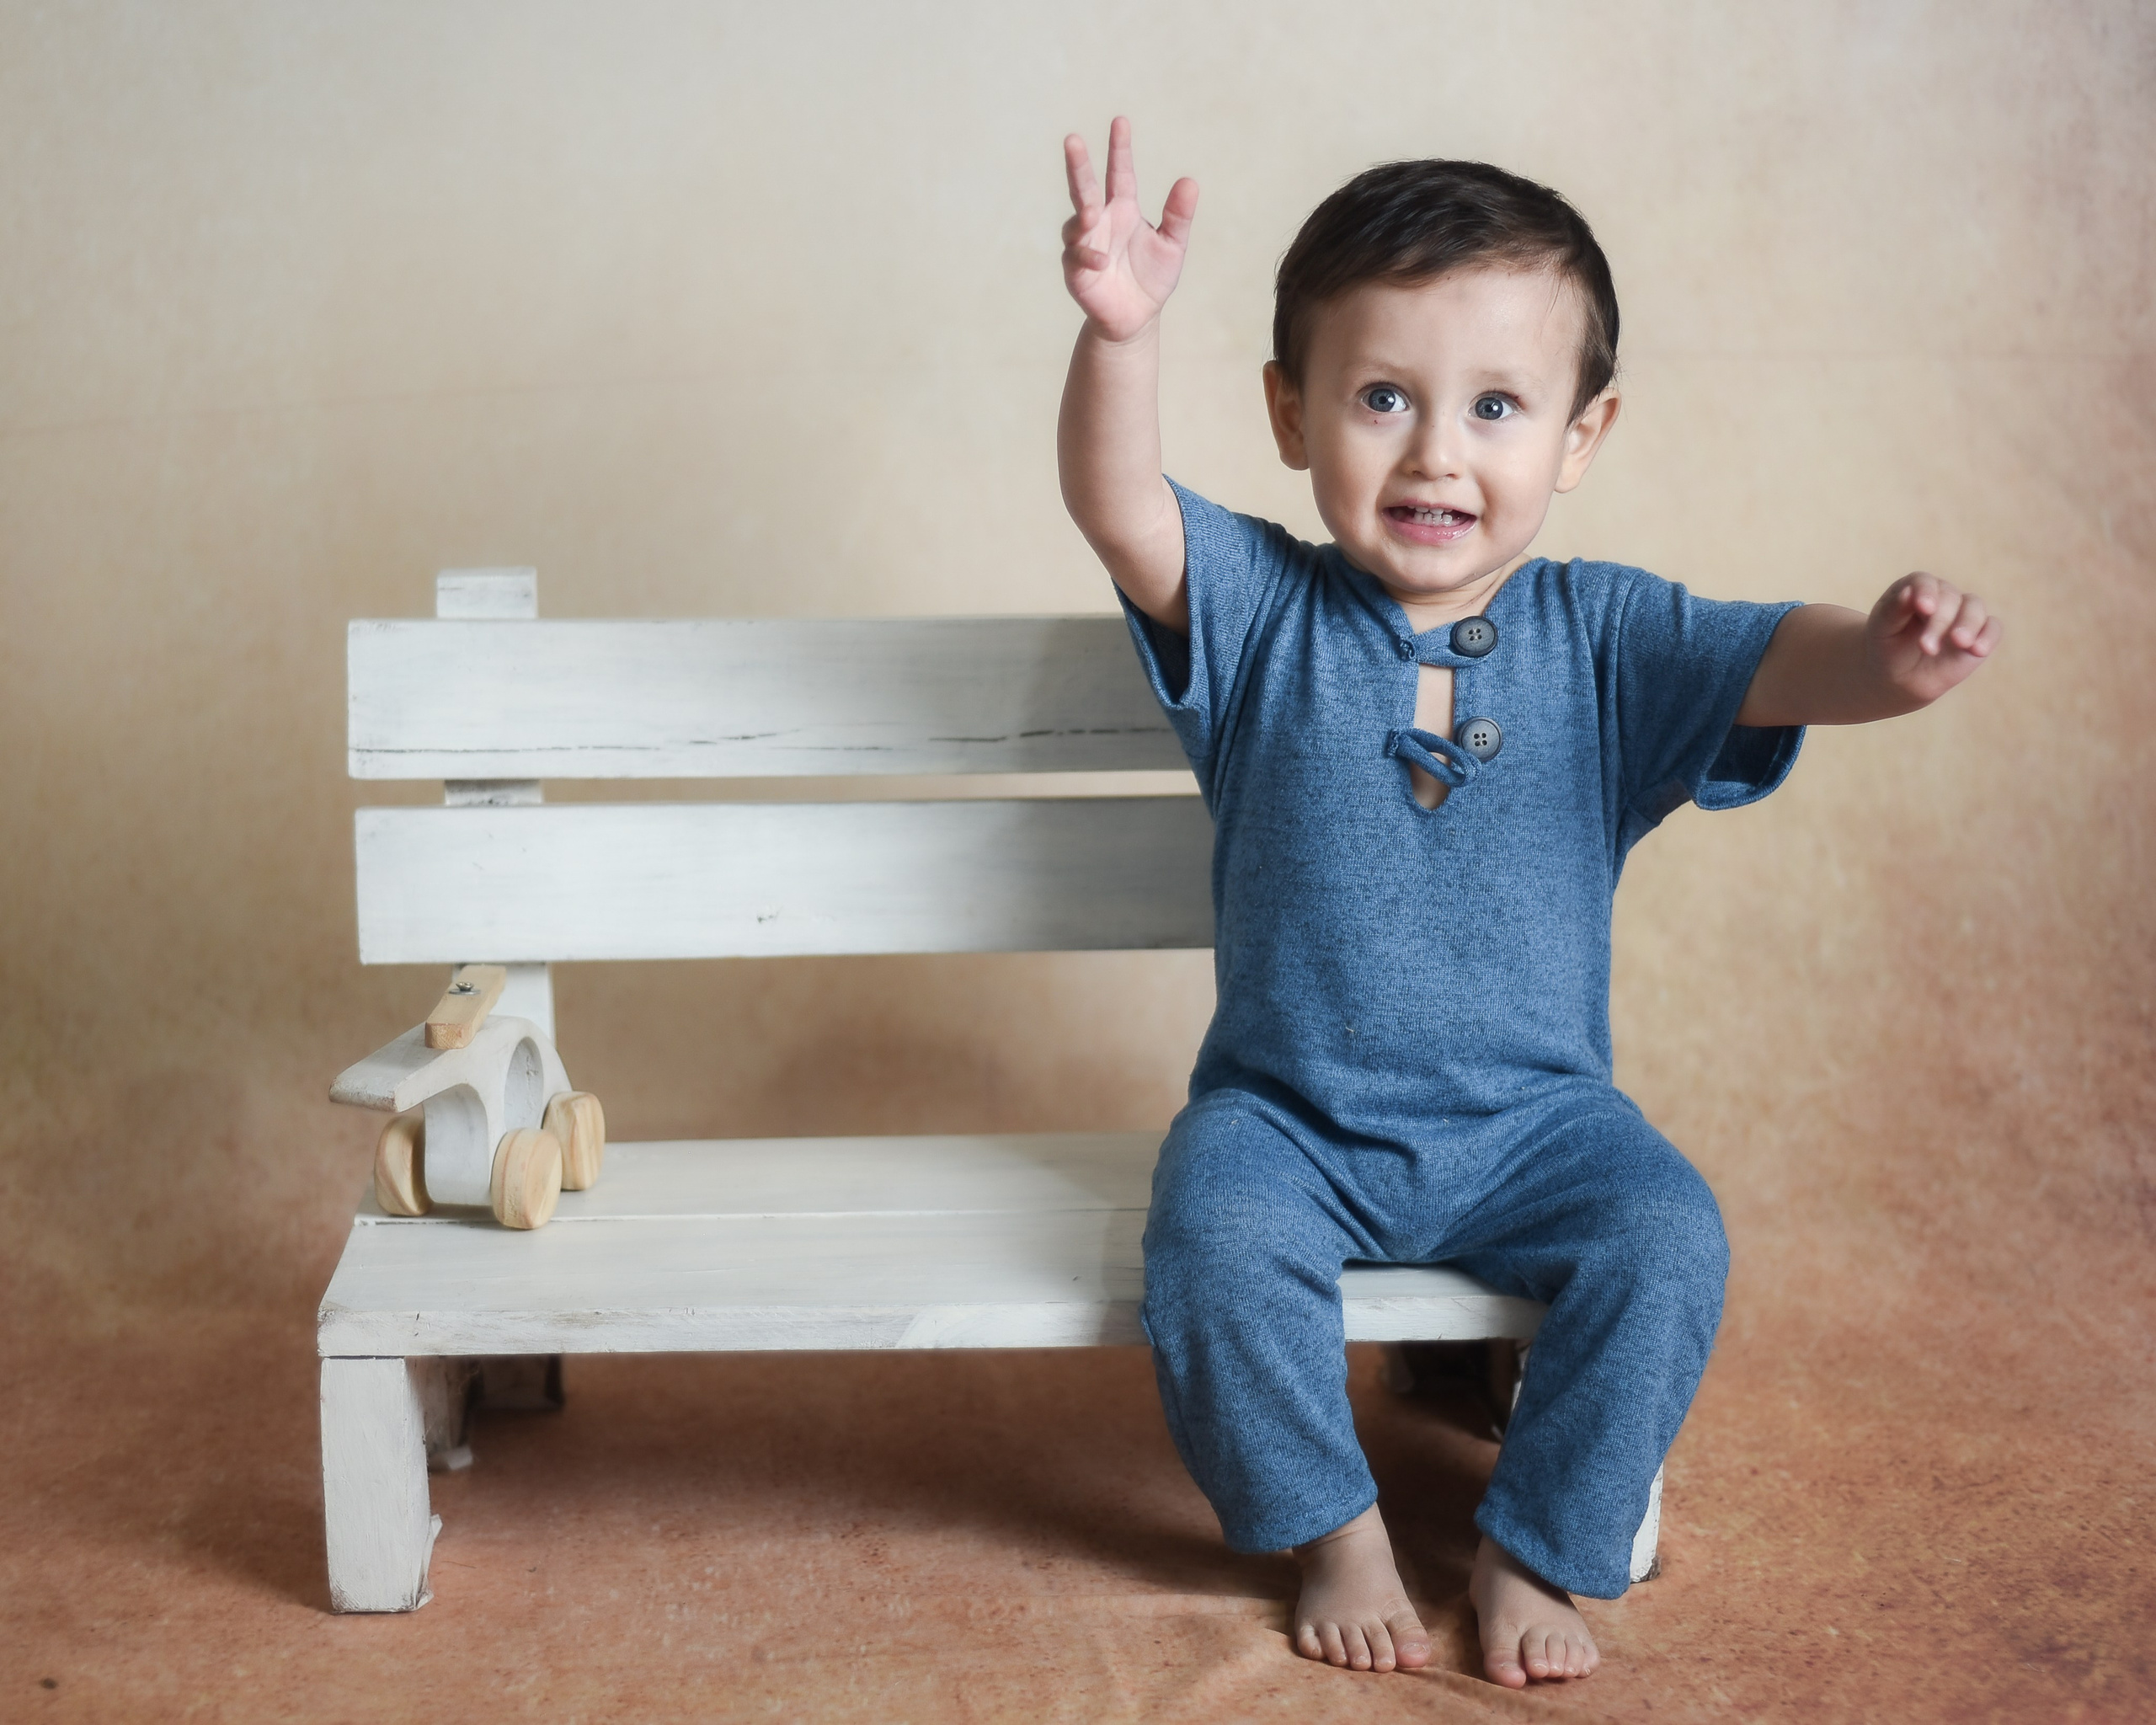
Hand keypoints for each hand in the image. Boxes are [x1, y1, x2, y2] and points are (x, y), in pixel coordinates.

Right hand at [1062, 117, 1198, 342]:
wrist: (1137, 317)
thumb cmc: (1152, 277)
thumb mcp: (1173, 245)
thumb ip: (1178, 215)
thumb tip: (1190, 181)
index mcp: (1123, 209)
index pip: (1119, 173)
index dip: (1119, 148)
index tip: (1120, 121)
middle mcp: (1100, 221)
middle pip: (1086, 187)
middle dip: (1078, 164)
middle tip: (1073, 140)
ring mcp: (1084, 244)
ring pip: (1076, 221)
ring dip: (1083, 214)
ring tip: (1092, 213)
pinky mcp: (1076, 270)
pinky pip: (1077, 258)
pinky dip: (1089, 257)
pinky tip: (1103, 261)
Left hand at [1864, 572, 2002, 707]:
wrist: (1898, 676)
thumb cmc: (1886, 646)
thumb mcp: (1882, 629)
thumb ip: (1893, 610)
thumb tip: (1908, 591)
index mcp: (1916, 588)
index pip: (1924, 582)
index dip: (1926, 592)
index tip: (1924, 608)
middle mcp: (1943, 596)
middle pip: (1950, 597)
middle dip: (1940, 621)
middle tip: (1927, 647)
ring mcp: (1963, 614)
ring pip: (1974, 608)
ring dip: (1968, 625)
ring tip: (1958, 643)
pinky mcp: (1979, 634)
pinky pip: (1992, 629)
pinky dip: (1988, 637)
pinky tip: (1977, 650)